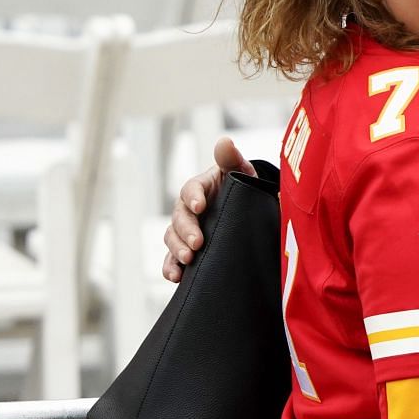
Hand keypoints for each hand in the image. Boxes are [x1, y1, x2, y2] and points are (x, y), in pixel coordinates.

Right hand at [161, 136, 252, 282]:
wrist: (248, 209)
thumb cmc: (243, 187)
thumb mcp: (241, 172)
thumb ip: (232, 159)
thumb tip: (224, 141)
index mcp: (201, 187)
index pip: (191, 189)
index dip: (194, 197)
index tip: (200, 206)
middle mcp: (188, 208)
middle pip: (179, 217)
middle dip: (185, 230)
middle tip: (196, 243)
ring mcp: (186, 229)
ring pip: (172, 238)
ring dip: (176, 250)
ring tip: (187, 261)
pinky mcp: (187, 248)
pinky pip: (173, 259)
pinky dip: (171, 267)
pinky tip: (176, 277)